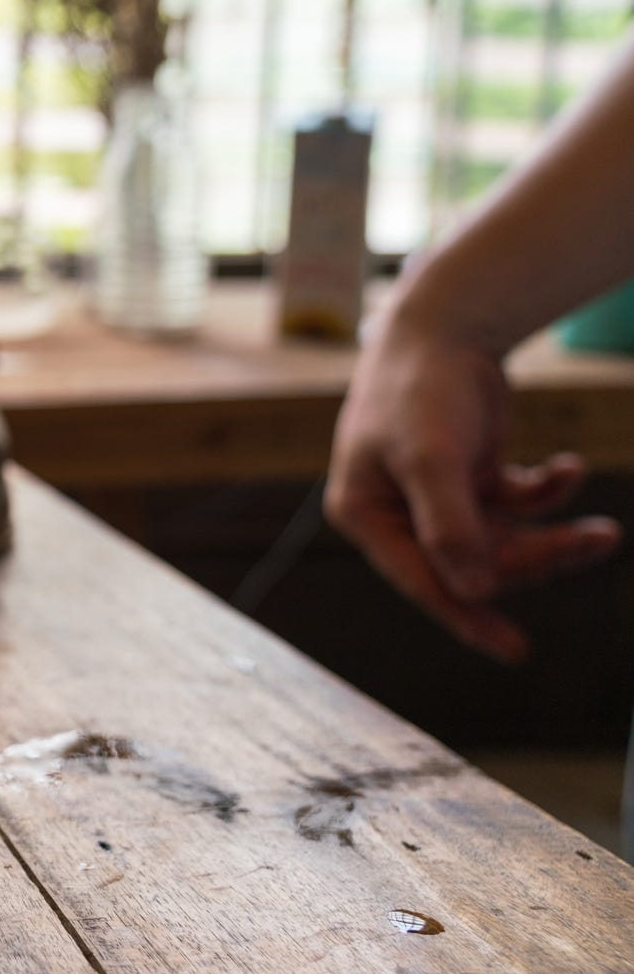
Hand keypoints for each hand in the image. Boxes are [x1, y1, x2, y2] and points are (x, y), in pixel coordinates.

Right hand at [324, 308, 621, 662]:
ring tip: (605, 531)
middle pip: (474, 565)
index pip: (421, 580)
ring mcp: (438, 499)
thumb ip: (451, 527)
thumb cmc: (420, 388)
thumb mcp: (432, 457)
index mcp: (368, 514)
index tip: (513, 650)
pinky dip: (549, 495)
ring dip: (555, 537)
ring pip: (504, 543)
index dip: (467, 618)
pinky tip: (568, 468)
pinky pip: (517, 508)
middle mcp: (399, 515)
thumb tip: (474, 596)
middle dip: (537, 557)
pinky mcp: (471, 479)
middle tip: (597, 541)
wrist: (443, 323)